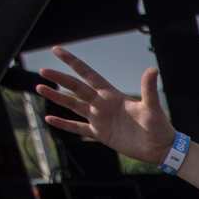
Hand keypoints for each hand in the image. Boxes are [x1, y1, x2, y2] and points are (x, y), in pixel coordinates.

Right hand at [35, 46, 177, 164]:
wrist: (159, 148)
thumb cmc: (158, 126)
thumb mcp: (151, 106)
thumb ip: (148, 88)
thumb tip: (152, 70)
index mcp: (112, 95)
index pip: (88, 74)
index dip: (73, 62)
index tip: (57, 50)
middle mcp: (102, 104)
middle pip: (76, 88)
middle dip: (59, 78)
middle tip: (42, 70)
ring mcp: (100, 119)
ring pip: (73, 105)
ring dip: (57, 97)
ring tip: (39, 88)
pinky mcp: (100, 134)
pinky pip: (78, 128)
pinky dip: (64, 124)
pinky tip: (49, 119)